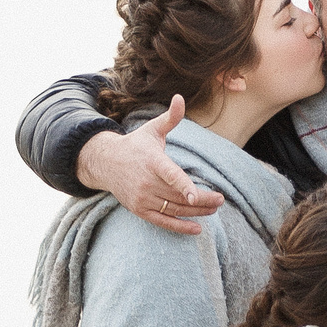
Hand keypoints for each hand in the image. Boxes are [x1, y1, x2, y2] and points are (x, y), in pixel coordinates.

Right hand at [80, 96, 221, 235]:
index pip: (170, 176)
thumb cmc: (136, 145)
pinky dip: (179, 227)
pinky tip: (197, 229)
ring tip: (214, 209)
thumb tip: (180, 97)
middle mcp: (146, 182)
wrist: (105, 163)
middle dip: (202, 200)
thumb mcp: (152, 129)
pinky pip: (162, 221)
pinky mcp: (139, 210)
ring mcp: (142, 198)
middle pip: (178, 196)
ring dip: (196, 212)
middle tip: (221, 200)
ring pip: (173, 209)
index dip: (183, 186)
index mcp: (153, 162)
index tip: (196, 195)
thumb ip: (171, 117)